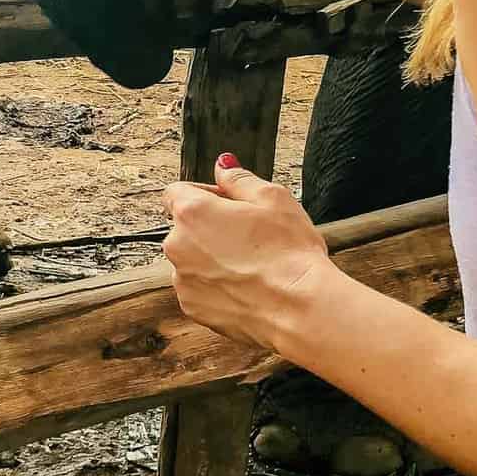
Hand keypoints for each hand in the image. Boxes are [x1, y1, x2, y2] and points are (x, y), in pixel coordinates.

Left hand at [161, 155, 333, 348]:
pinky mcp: (193, 308)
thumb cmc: (289, 254)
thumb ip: (239, 179)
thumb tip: (223, 166)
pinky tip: (247, 286)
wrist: (299, 309)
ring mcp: (183, 280)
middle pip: (185, 228)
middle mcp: (178, 246)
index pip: (176, 192)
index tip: (229, 203)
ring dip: (213, 259)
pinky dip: (217, 286)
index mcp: (192, 212)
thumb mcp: (273, 198)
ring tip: (252, 265)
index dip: (205, 193)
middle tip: (250, 235)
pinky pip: (200, 289)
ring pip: (193, 260)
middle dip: (211, 228)